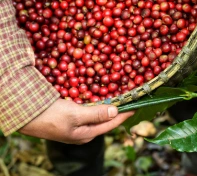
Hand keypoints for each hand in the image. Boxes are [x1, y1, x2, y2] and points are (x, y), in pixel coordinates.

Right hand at [19, 99, 133, 143]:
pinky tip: (101, 96)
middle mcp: (85, 131)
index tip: (137, 104)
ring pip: (99, 114)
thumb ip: (96, 114)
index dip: (125, 113)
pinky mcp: (71, 117)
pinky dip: (98, 103)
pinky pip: (90, 110)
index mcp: (87, 134)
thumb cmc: (51, 116)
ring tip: (121, 96)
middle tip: (130, 98)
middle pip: (107, 120)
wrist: (26, 114)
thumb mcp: (75, 115)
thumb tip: (116, 111)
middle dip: (119, 109)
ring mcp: (78, 125)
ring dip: (109, 105)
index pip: (112, 123)